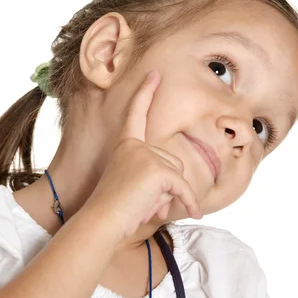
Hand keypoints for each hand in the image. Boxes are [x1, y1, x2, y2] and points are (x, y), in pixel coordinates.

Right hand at [82, 70, 201, 238]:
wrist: (103, 222)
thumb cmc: (117, 211)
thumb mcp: (135, 187)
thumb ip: (156, 182)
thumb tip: (179, 198)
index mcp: (126, 146)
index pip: (137, 114)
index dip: (145, 93)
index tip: (155, 74)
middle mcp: (135, 146)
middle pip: (174, 161)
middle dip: (168, 186)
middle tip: (145, 202)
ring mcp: (146, 156)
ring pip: (179, 174)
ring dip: (171, 196)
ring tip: (148, 207)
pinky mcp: (158, 170)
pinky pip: (184, 187)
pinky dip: (190, 201)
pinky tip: (193, 213)